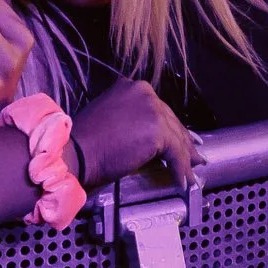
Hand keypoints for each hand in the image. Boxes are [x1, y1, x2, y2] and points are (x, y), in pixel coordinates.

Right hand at [69, 77, 196, 186]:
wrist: (75, 153)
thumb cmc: (84, 140)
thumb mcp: (109, 116)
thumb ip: (130, 119)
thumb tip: (148, 136)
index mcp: (131, 86)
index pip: (158, 108)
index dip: (169, 126)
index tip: (179, 139)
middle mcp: (144, 92)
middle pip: (171, 120)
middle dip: (182, 140)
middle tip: (192, 157)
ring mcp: (152, 110)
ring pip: (176, 137)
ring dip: (185, 158)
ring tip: (191, 172)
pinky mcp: (158, 131)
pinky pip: (176, 154)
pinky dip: (181, 170)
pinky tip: (183, 181)